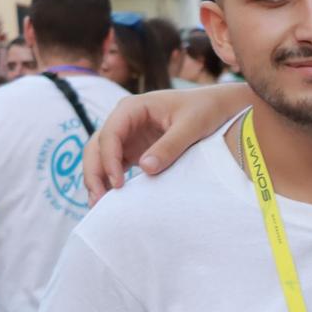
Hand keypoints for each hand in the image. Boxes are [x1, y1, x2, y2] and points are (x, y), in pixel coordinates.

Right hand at [84, 87, 241, 203]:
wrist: (216, 107)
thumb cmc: (204, 110)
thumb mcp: (191, 126)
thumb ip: (170, 146)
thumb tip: (146, 169)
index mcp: (132, 108)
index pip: (110, 134)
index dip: (109, 159)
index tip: (118, 183)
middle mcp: (124, 120)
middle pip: (97, 146)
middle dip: (95, 172)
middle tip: (98, 199)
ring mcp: (128, 136)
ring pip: (101, 157)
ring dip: (98, 178)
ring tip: (99, 204)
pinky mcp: (135, 149)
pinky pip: (116, 165)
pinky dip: (111, 180)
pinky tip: (112, 199)